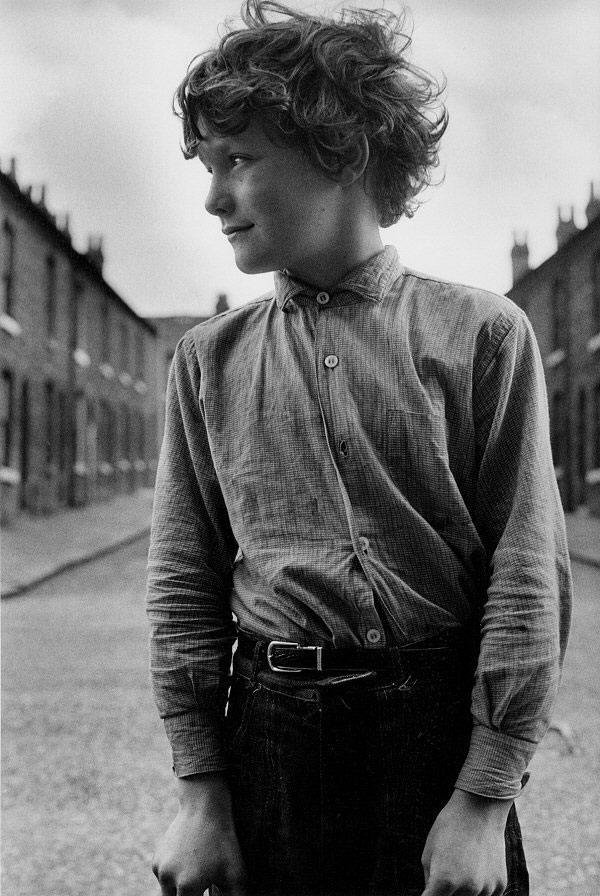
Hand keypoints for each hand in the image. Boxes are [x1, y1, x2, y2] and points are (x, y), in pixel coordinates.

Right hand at [152, 773, 246, 895]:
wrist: (203, 807)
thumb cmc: (223, 841)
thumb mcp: (236, 873)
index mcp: (188, 886)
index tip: (206, 894)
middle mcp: (168, 880)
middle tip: (201, 887)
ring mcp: (160, 869)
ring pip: (168, 894)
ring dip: (181, 892)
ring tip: (199, 877)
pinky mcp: (156, 860)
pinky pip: (165, 879)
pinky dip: (175, 879)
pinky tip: (190, 865)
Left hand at [421, 788, 511, 895]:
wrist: (480, 809)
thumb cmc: (449, 828)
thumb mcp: (429, 852)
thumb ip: (429, 881)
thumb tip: (433, 895)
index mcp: (444, 881)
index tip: (431, 890)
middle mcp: (467, 889)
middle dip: (447, 891)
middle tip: (449, 867)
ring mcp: (486, 889)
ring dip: (464, 890)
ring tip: (463, 863)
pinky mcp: (500, 885)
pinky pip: (486, 895)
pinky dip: (480, 887)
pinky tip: (477, 865)